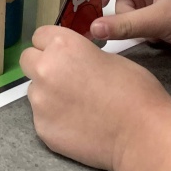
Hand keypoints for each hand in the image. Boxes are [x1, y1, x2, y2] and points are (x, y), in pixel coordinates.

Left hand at [20, 26, 170, 170]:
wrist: (141, 134)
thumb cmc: (135, 91)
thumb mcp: (109, 58)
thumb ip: (81, 55)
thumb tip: (73, 63)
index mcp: (62, 46)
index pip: (39, 36)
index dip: (52, 45)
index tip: (62, 54)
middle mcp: (44, 69)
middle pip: (28, 60)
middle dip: (42, 66)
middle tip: (65, 79)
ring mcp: (40, 101)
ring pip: (35, 91)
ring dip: (49, 95)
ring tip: (78, 107)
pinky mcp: (42, 128)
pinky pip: (42, 117)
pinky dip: (55, 119)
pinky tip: (78, 124)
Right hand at [87, 0, 170, 69]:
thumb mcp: (159, 20)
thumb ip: (124, 25)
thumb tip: (91, 28)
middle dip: (114, 7)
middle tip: (99, 20)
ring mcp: (157, 2)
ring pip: (127, 9)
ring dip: (130, 22)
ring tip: (148, 32)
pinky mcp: (161, 20)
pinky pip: (137, 21)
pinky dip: (139, 30)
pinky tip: (153, 38)